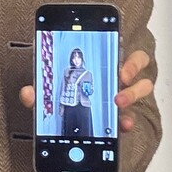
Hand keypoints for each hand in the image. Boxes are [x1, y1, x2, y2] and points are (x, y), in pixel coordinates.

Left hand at [19, 49, 154, 133]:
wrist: (66, 129)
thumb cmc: (60, 99)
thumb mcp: (47, 94)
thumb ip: (38, 93)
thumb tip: (28, 93)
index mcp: (97, 63)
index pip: (117, 46)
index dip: (116, 43)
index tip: (118, 57)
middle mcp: (113, 76)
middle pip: (137, 61)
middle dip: (132, 67)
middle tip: (121, 77)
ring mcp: (120, 95)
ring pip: (142, 87)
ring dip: (133, 92)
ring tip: (119, 102)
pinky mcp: (120, 117)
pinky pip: (130, 117)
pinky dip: (127, 121)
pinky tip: (122, 125)